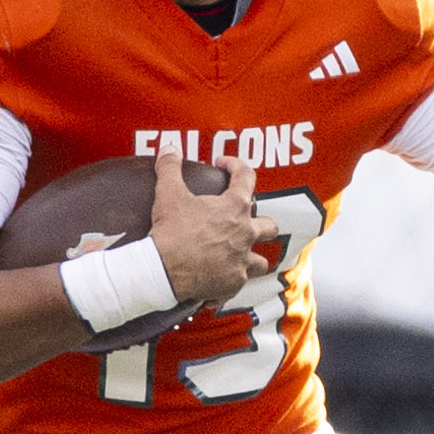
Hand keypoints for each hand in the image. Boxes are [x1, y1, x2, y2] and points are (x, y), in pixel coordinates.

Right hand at [150, 152, 281, 304]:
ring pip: (261, 261)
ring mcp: (242, 261)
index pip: (246, 177)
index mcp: (235, 207)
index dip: (236, 166)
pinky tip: (219, 277)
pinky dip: (231, 279)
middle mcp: (246, 234)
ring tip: (239, 255)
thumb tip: (169, 149)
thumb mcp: (167, 194)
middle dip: (260, 222)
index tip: (224, 165)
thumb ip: (170, 168)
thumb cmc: (170, 231)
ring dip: (253, 257)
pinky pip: (239, 282)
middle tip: (242, 221)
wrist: (163, 271)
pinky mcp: (233, 284)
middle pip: (269, 226)